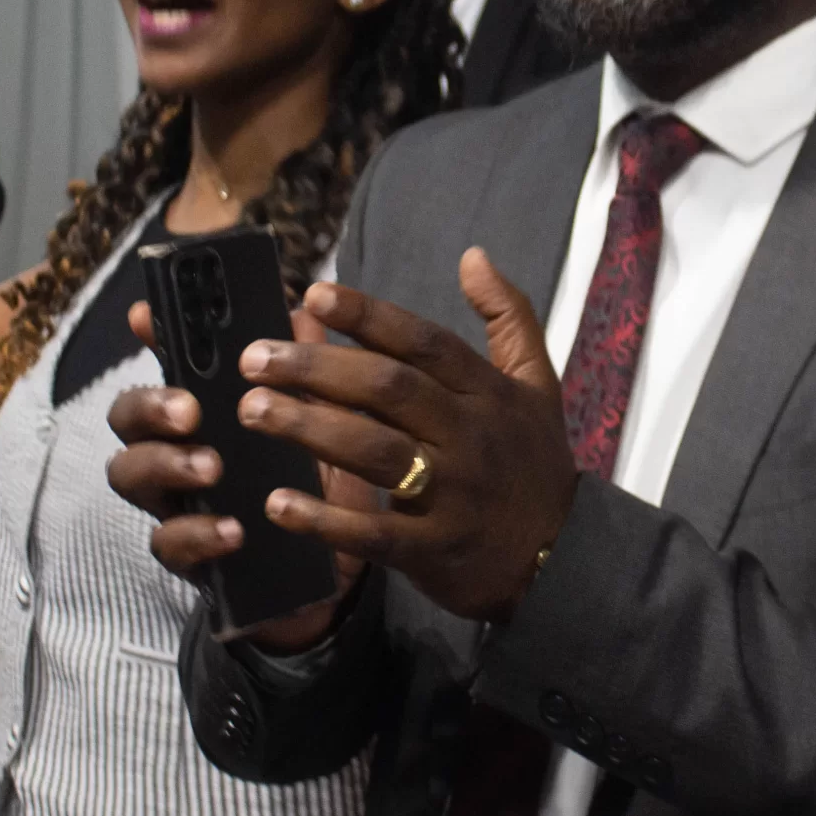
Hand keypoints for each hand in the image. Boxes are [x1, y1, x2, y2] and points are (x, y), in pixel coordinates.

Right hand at [108, 302, 382, 651]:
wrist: (334, 564)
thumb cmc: (314, 478)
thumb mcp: (321, 423)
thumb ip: (307, 373)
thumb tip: (309, 311)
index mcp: (203, 409)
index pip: (167, 363)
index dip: (151, 336)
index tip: (146, 315)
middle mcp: (172, 448)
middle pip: (127, 417)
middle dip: (149, 406)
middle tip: (190, 409)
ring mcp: (172, 500)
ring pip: (129, 474)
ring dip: (166, 465)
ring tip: (210, 468)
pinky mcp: (187, 555)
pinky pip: (169, 544)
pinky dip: (198, 534)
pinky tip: (233, 530)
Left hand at [119, 247, 572, 624]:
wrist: (564, 560)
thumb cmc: (535, 464)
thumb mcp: (537, 384)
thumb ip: (508, 316)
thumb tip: (474, 255)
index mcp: (489, 393)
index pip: (424, 343)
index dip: (369, 316)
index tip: (314, 295)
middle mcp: (471, 436)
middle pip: (389, 390)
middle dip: (318, 369)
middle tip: (255, 358)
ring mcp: (453, 495)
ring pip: (376, 452)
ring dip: (310, 428)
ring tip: (251, 410)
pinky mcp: (434, 550)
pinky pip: (375, 533)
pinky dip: (326, 519)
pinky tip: (277, 503)